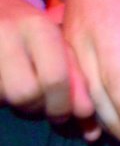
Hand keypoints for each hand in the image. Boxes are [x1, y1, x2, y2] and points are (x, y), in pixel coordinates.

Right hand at [0, 0, 91, 119]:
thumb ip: (75, 78)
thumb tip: (86, 117)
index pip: (55, 79)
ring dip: (13, 104)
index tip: (62, 115)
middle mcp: (8, 34)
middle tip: (38, 105)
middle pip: (26, 94)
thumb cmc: (29, 30)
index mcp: (39, 28)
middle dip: (35, 108)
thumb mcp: (56, 44)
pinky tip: (3, 86)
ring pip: (3, 98)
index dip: (62, 106)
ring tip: (16, 89)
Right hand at [63, 0, 119, 145]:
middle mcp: (82, 43)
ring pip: (82, 94)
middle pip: (96, 91)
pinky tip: (94, 131)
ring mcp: (68, 51)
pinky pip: (71, 89)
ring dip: (101, 122)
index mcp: (108, 31)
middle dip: (116, 121)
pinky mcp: (64, 57)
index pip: (115, 75)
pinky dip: (82, 112)